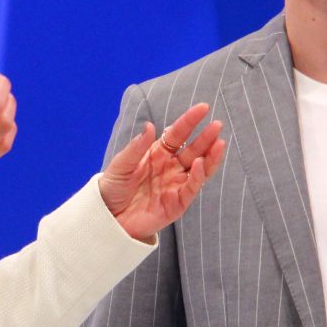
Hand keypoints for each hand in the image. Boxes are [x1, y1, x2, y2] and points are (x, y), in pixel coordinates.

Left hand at [98, 103, 226, 240]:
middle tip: (217, 125)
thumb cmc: (113, 189)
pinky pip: (191, 188)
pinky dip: (199, 177)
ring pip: (199, 169)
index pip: (178, 134)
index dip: (190, 121)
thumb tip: (150, 126)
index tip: (203, 108)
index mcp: (158, 154)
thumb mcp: (121, 165)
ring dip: (210, 157)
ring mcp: (175, 185)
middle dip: (206, 138)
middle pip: (193, 150)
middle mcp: (170, 167)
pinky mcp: (177, 203)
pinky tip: (202, 164)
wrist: (107, 217)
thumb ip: (137, 147)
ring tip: (219, 143)